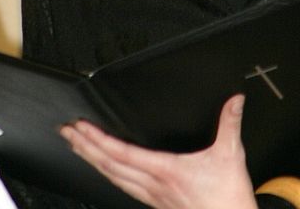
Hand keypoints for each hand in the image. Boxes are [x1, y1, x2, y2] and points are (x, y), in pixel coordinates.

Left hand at [60, 93, 258, 208]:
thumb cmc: (228, 199)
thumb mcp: (231, 156)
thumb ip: (229, 124)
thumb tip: (234, 99)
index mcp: (165, 171)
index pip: (122, 153)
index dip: (98, 139)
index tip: (81, 127)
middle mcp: (154, 185)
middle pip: (109, 166)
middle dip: (84, 147)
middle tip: (66, 132)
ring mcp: (153, 197)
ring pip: (113, 179)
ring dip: (92, 161)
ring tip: (77, 147)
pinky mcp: (157, 203)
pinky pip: (124, 187)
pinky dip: (109, 175)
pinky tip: (105, 171)